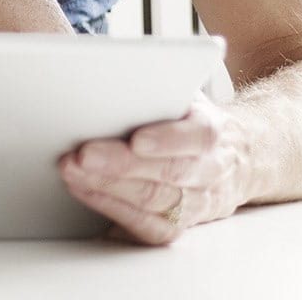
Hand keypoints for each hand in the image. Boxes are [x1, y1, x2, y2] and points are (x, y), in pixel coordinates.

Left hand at [59, 94, 243, 244]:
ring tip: (73, 171)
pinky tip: (85, 191)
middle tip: (83, 155)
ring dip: (108, 187)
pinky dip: (112, 209)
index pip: (199, 136)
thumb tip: (121, 74)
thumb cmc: (191, 122)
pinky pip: (146, 227)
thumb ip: (162, 90)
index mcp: (214, 131)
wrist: (228, 161)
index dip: (168, 139)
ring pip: (154, 202)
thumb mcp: (187, 97)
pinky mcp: (177, 226)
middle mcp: (210, 170)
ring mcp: (197, 203)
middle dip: (122, 165)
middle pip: (169, 172)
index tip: (137, 139)